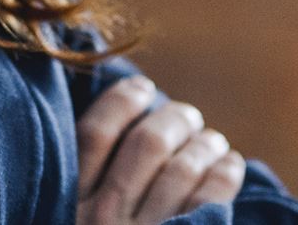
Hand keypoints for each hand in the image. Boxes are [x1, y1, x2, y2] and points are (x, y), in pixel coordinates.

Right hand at [75, 75, 245, 223]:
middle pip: (146, 145)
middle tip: (188, 116)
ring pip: (181, 169)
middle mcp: (104, 217)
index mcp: (71, 204)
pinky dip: (223, 175)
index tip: (142, 87)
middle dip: (174, 120)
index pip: (94, 134)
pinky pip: (208, 199)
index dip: (121, 102)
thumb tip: (118, 126)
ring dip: (203, 146)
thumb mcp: (68, 218)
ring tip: (213, 140)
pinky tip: (230, 165)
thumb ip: (82, 183)